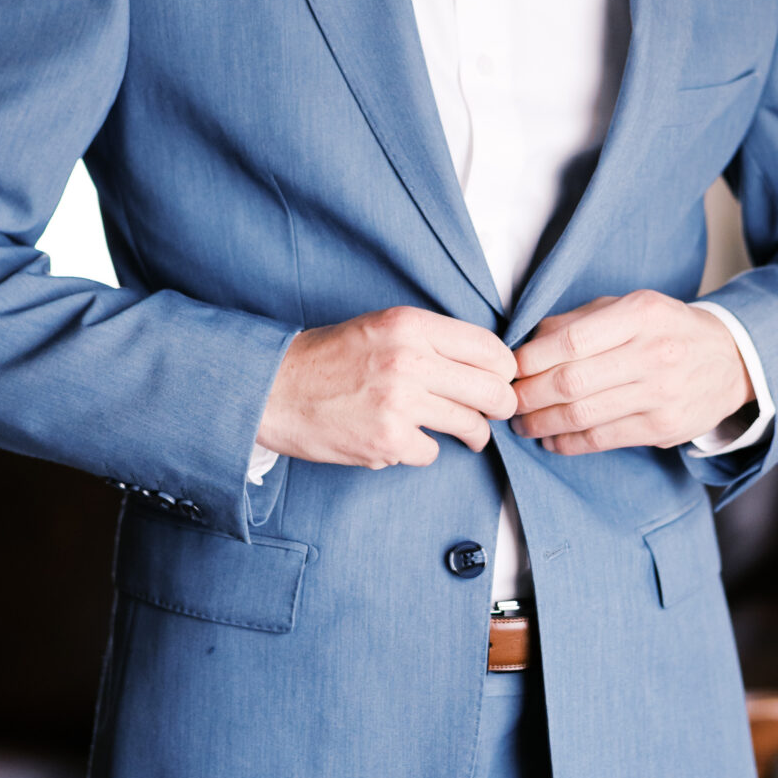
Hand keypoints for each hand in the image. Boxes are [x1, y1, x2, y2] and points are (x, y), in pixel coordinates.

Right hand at [256, 308, 517, 468]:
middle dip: (501, 406)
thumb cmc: (328, 358)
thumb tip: (486, 362)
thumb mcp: (381, 326)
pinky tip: (402, 439)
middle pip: (493, 390)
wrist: (273, 389)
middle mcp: (410, 360)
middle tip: (496, 412)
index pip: (489, 347)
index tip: (502, 379)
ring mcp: (400, 403)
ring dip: (472, 433)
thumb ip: (430, 339)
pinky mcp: (387, 442)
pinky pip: (432, 452)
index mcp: (410, 325)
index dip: (504, 368)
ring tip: (467, 434)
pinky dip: (422, 450)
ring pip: (471, 425)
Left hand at [511, 291, 751, 455]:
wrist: (731, 360)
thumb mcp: (630, 306)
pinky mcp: (665, 428)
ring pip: (583, 415)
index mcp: (640, 314)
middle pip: (572, 382)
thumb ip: (579, 320)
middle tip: (506, 401)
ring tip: (521, 423)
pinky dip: (569, 443)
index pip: (571, 341)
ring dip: (542, 423)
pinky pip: (603, 440)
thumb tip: (527, 342)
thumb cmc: (667, 329)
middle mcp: (653, 354)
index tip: (508, 370)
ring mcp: (661, 395)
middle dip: (528, 395)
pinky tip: (551, 440)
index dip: (531, 360)